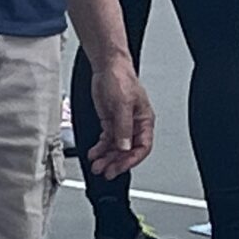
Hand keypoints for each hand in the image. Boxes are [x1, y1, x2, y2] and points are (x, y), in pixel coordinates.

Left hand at [83, 57, 153, 179]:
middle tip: (106, 172)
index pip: (143, 147)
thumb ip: (124, 127)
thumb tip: (124, 147)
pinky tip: (94, 154)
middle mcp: (134, 124)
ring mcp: (121, 124)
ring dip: (107, 158)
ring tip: (97, 166)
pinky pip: (106, 141)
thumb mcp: (123, 104)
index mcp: (144, 120)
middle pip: (128, 151)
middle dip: (117, 162)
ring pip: (116, 148)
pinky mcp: (110, 121)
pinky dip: (100, 149)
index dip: (132, 160)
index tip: (120, 167)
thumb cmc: (121, 78)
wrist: (107, 66)